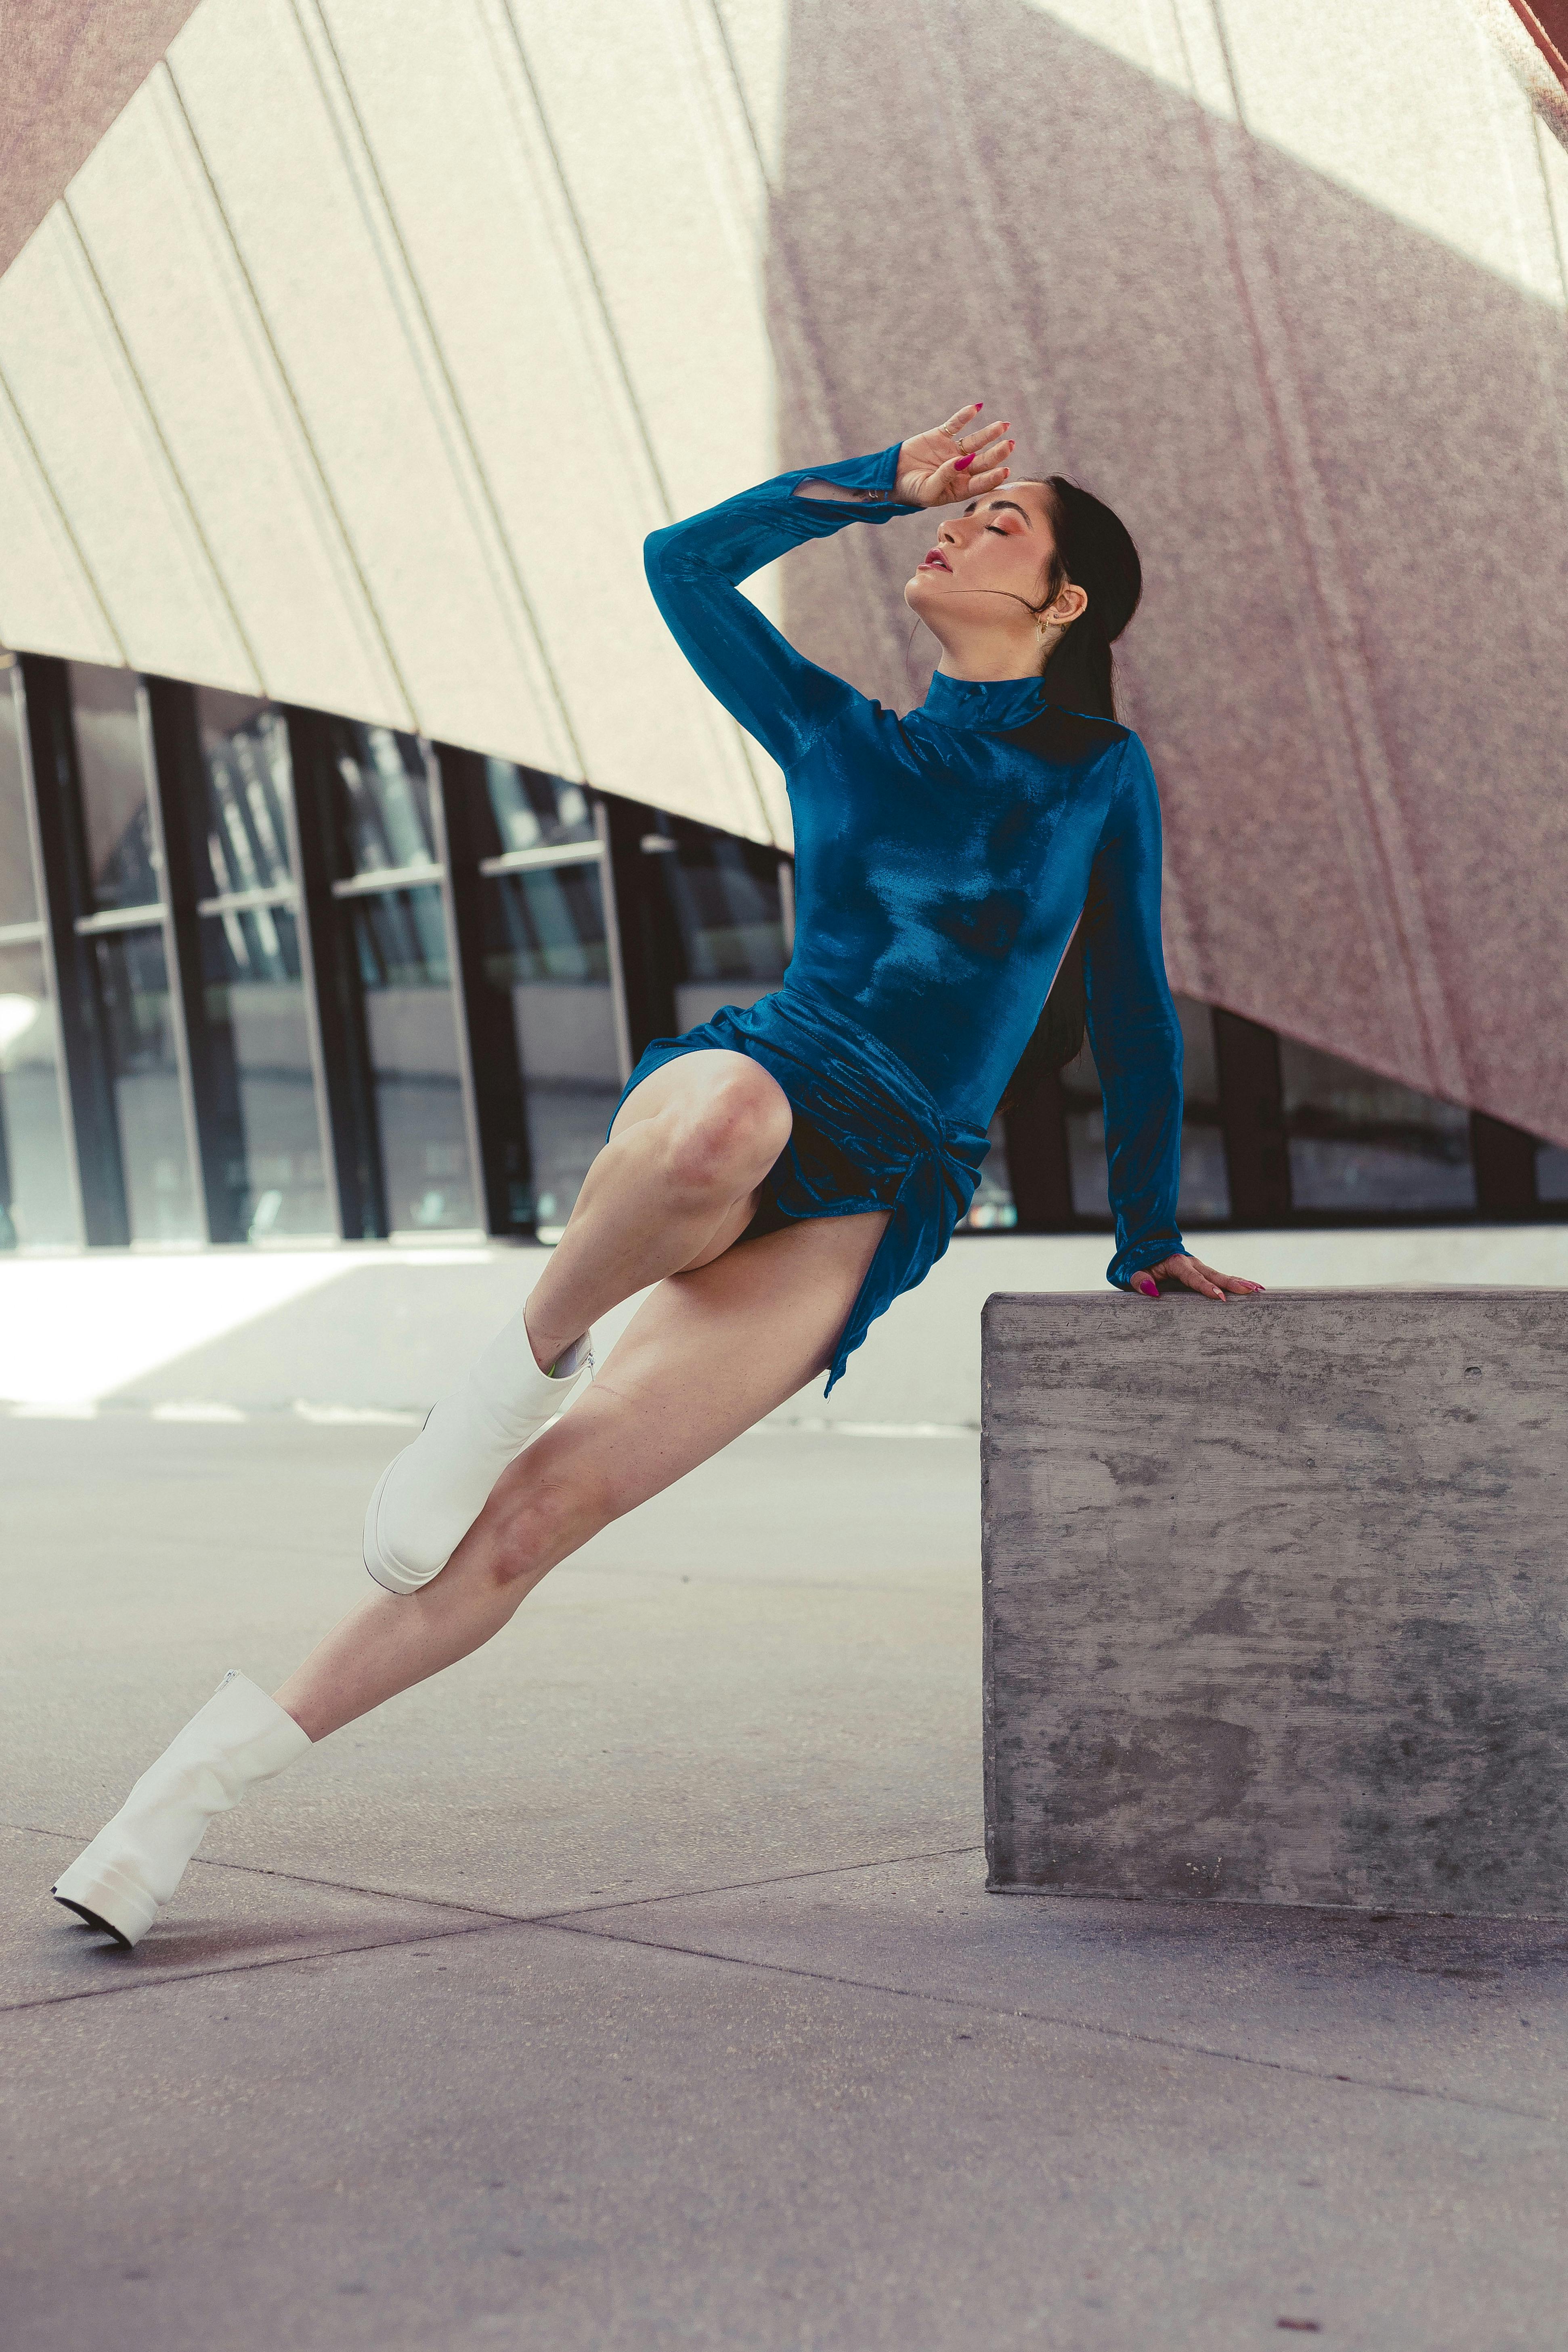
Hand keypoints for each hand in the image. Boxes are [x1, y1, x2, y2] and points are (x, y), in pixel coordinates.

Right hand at [894, 402, 1015, 507]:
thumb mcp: (928, 490)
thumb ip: (945, 478)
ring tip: (1003, 425)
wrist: (891, 477)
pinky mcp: (941, 436)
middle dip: (997, 453)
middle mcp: (960, 469)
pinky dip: (964, 416)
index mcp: (959, 487)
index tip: (1006, 470)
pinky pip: (955, 425)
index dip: (993, 477)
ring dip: (989, 433)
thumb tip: (963, 461)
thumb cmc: (910, 491)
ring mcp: (952, 452)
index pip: (981, 482)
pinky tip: (976, 408)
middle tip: (1010, 444)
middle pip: (983, 461)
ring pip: (975, 441)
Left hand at [1131, 1255, 1264, 1300]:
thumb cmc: (1138, 1262)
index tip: (1220, 1298)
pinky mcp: (1202, 1271)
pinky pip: (1220, 1277)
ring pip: (1221, 1275)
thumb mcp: (1132, 1272)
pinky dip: (1236, 1282)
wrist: (1144, 1246)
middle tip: (1251, 1291)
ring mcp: (1199, 1266)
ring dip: (1240, 1282)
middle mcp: (1191, 1263)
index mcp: (1176, 1263)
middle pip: (1214, 1275)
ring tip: (1259, 1290)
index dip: (1206, 1288)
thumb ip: (1140, 1280)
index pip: (1193, 1278)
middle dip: (1233, 1283)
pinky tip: (1252, 1288)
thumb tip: (1151, 1291)